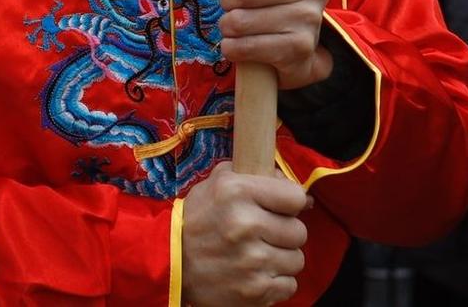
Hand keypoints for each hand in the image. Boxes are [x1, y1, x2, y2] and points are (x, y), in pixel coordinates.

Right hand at [180, 163, 311, 306]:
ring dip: (280, 258)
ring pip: (296, 259)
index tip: (278, 208)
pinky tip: (254, 274)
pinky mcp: (255, 291)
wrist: (168, 261)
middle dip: (283, 233)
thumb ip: (254, 176)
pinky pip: (289, 285)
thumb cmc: (197, 220)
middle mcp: (245, 224)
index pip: (295, 196)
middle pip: (299, 231)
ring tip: (256, 255)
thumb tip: (300, 194)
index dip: (288, 202)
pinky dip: (274, 282)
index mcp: (236, 191)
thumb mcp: (216, 184)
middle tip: (263, 234)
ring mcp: (252, 261)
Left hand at [207, 0, 332, 90]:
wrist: (296, 38)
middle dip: (227, 0)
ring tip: (233, 25)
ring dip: (227, 25)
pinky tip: (235, 44)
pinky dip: (232, 47)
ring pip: (243, 20)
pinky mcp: (300, 47)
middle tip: (229, 5)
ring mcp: (310, 18)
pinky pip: (249, 47)